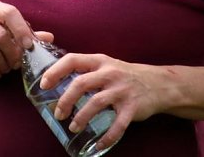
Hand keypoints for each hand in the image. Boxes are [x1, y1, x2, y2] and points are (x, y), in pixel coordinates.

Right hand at [0, 0, 53, 79]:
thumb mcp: (9, 32)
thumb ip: (28, 34)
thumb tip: (50, 37)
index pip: (9, 13)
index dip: (21, 30)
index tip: (29, 46)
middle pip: (0, 36)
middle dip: (13, 54)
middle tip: (18, 63)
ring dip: (4, 65)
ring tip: (7, 68)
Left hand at [41, 53, 158, 150]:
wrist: (159, 84)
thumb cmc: (125, 75)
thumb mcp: (106, 66)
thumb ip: (87, 71)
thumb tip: (59, 82)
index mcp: (99, 61)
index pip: (72, 60)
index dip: (55, 71)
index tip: (44, 84)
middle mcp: (110, 73)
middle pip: (81, 83)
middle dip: (65, 100)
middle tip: (58, 113)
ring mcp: (122, 90)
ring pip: (96, 103)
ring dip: (81, 117)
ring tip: (73, 127)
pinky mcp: (133, 107)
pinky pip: (117, 125)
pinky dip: (107, 136)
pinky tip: (98, 143)